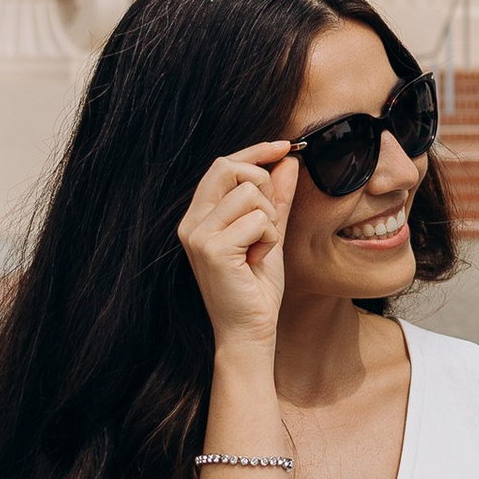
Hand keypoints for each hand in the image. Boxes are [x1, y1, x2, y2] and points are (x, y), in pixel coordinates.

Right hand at [177, 145, 296, 355]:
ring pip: (250, 194)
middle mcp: (190, 222)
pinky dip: (269, 238)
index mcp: (199, 215)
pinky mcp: (212, 249)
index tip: (286, 146)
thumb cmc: (257, 286)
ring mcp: (198, 235)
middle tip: (268, 223)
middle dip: (263, 186)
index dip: (256, 151)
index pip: (223, 164)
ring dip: (269, 220)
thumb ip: (276, 198)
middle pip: (231, 167)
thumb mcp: (270, 234)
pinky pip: (258, 220)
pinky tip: (258, 260)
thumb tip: (287, 161)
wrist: (250, 331)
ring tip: (260, 248)